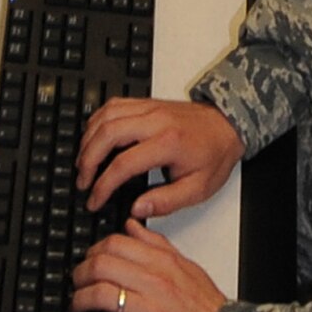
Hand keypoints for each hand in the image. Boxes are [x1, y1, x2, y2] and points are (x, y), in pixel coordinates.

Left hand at [69, 219, 225, 311]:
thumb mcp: (187, 268)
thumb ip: (157, 245)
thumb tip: (131, 226)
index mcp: (163, 265)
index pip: (115, 244)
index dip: (93, 251)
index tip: (88, 261)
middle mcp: (155, 285)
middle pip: (101, 266)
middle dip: (80, 274)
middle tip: (77, 284)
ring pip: (100, 295)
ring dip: (79, 301)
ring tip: (77, 308)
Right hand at [75, 98, 243, 215]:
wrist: (228, 125)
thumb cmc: (214, 154)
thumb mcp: (198, 188)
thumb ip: (166, 201)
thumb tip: (137, 208)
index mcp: (168, 143)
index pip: (124, 164)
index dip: (103, 186)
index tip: (95, 200)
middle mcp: (155, 121)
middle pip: (107, 134)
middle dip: (88, 160)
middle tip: (83, 181)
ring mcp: (149, 108)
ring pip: (105, 116)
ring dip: (89, 140)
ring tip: (84, 163)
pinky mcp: (145, 103)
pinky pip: (112, 105)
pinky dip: (97, 121)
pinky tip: (94, 138)